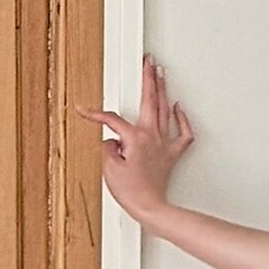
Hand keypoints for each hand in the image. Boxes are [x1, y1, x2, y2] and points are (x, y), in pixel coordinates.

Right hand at [75, 54, 194, 224]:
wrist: (150, 207)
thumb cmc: (132, 191)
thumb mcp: (110, 167)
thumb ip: (109, 147)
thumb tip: (113, 141)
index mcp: (135, 137)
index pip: (112, 119)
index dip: (96, 114)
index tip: (85, 111)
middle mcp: (153, 136)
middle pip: (150, 100)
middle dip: (148, 77)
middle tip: (148, 62)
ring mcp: (164, 144)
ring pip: (165, 110)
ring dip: (163, 89)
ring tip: (161, 73)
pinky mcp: (172, 155)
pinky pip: (182, 133)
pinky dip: (182, 119)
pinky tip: (179, 108)